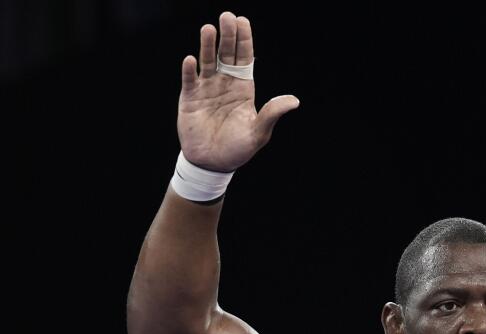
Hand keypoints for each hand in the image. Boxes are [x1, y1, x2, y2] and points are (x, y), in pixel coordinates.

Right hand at [177, 12, 298, 171]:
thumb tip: (294, 101)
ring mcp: (206, 89)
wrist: (213, 163)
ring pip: (207, 62)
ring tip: (209, 29)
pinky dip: (190, 70)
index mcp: (243, 88)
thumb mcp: (259, 132)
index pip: (244, 58)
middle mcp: (225, 84)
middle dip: (227, 36)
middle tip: (227, 17)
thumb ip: (272, 114)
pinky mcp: (190, 99)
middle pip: (226, 54)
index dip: (244, 40)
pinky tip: (191, 60)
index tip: (243, 22)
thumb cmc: (238, 149)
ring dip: (208, 46)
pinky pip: (190, 80)